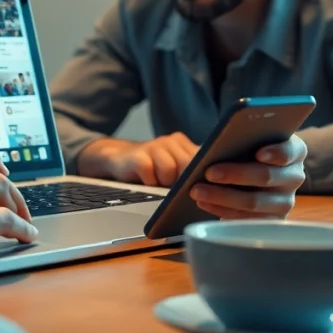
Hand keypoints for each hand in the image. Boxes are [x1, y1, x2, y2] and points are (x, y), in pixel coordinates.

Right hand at [80, 133, 198, 186]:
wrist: (119, 160)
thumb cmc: (154, 172)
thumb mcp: (176, 170)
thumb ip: (193, 173)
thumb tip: (213, 191)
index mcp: (185, 144)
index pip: (204, 157)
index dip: (204, 173)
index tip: (204, 186)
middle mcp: (171, 141)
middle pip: (188, 165)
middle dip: (183, 182)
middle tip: (174, 189)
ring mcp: (154, 146)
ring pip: (169, 170)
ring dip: (164, 183)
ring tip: (158, 184)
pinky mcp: (137, 155)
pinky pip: (149, 172)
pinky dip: (149, 182)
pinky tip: (146, 181)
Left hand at [189, 134, 306, 218]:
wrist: (253, 176)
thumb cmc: (248, 151)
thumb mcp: (250, 141)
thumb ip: (242, 140)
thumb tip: (218, 147)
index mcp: (295, 151)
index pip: (290, 151)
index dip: (276, 153)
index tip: (258, 153)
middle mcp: (295, 176)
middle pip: (266, 177)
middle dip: (235, 174)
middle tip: (209, 172)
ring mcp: (286, 201)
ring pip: (254, 202)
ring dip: (222, 196)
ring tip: (197, 190)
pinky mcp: (272, 220)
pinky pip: (246, 219)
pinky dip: (221, 210)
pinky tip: (204, 202)